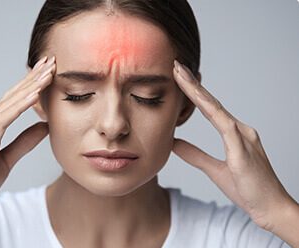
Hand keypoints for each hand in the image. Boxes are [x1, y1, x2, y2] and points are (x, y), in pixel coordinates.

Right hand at [0, 56, 55, 225]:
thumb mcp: (7, 160)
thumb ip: (24, 142)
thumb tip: (45, 126)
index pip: (12, 101)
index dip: (30, 86)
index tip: (46, 73)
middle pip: (12, 96)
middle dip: (32, 77)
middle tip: (50, 61)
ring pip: (9, 103)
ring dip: (30, 86)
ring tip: (48, 72)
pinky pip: (3, 120)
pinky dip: (20, 106)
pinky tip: (34, 95)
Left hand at [171, 60, 294, 231]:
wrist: (271, 209)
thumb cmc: (247, 189)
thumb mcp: (212, 170)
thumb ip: (194, 154)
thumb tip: (173, 143)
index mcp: (234, 134)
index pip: (209, 108)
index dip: (193, 92)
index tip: (178, 77)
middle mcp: (240, 130)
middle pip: (211, 103)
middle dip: (192, 84)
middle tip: (176, 66)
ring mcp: (244, 138)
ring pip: (216, 109)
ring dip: (197, 91)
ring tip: (181, 74)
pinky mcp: (243, 151)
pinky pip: (226, 128)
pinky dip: (212, 112)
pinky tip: (198, 100)